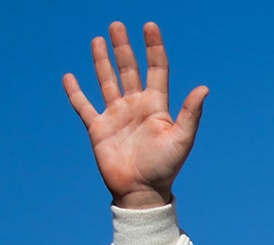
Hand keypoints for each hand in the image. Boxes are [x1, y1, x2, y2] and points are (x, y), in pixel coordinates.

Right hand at [63, 22, 208, 208]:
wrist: (141, 191)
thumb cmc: (165, 167)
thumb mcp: (181, 139)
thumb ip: (190, 113)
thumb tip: (204, 88)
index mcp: (156, 106)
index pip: (156, 70)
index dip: (154, 48)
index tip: (149, 27)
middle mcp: (136, 106)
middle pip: (129, 70)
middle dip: (123, 48)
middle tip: (117, 25)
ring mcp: (116, 116)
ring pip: (107, 81)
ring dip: (102, 61)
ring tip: (98, 40)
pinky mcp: (98, 128)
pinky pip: (84, 106)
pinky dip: (75, 92)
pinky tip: (69, 77)